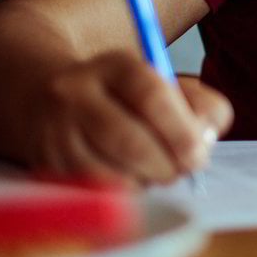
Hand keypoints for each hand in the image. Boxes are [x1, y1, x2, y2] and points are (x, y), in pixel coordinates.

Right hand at [23, 51, 232, 184]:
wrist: (51, 102)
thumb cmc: (130, 99)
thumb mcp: (168, 85)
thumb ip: (201, 105)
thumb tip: (207, 139)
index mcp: (117, 65)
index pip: (151, 95)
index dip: (181, 131)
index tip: (199, 155)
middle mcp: (78, 93)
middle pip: (129, 139)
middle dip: (167, 164)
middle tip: (185, 170)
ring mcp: (58, 130)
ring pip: (111, 171)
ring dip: (147, 180)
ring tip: (160, 171)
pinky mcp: (49, 163)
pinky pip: (95, 190)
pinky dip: (125, 191)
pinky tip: (135, 178)